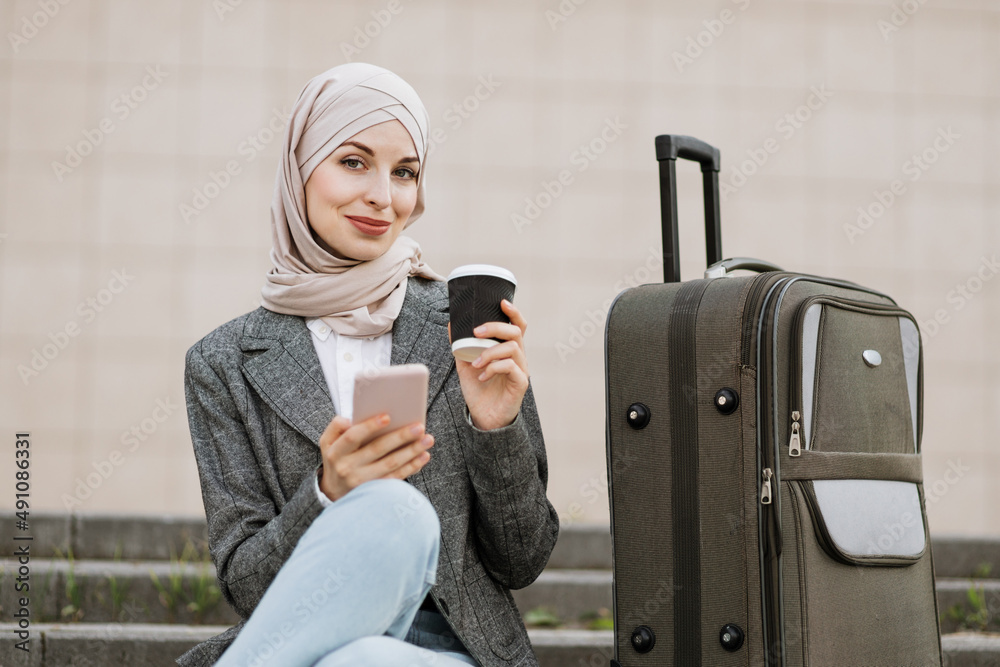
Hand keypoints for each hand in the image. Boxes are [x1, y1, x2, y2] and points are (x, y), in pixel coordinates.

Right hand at [317, 414, 433, 501]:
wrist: (333, 491)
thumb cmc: (336, 458)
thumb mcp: (328, 442)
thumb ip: (336, 427)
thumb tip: (348, 418)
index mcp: (336, 452)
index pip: (353, 437)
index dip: (369, 427)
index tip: (387, 416)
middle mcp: (347, 467)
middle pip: (377, 449)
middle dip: (400, 437)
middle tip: (419, 427)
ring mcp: (362, 481)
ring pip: (390, 464)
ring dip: (411, 451)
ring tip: (427, 439)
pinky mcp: (374, 491)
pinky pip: (396, 478)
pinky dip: (411, 467)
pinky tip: (423, 456)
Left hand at [449, 299, 529, 430]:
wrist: (484, 418)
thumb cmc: (479, 390)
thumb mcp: (465, 364)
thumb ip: (460, 345)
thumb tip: (451, 324)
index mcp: (508, 350)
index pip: (517, 326)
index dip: (513, 312)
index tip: (501, 302)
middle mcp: (518, 357)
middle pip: (516, 332)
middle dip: (495, 327)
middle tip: (476, 332)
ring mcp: (521, 370)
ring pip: (513, 348)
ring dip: (490, 351)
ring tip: (475, 362)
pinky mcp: (520, 383)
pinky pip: (511, 367)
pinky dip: (493, 367)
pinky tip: (482, 375)